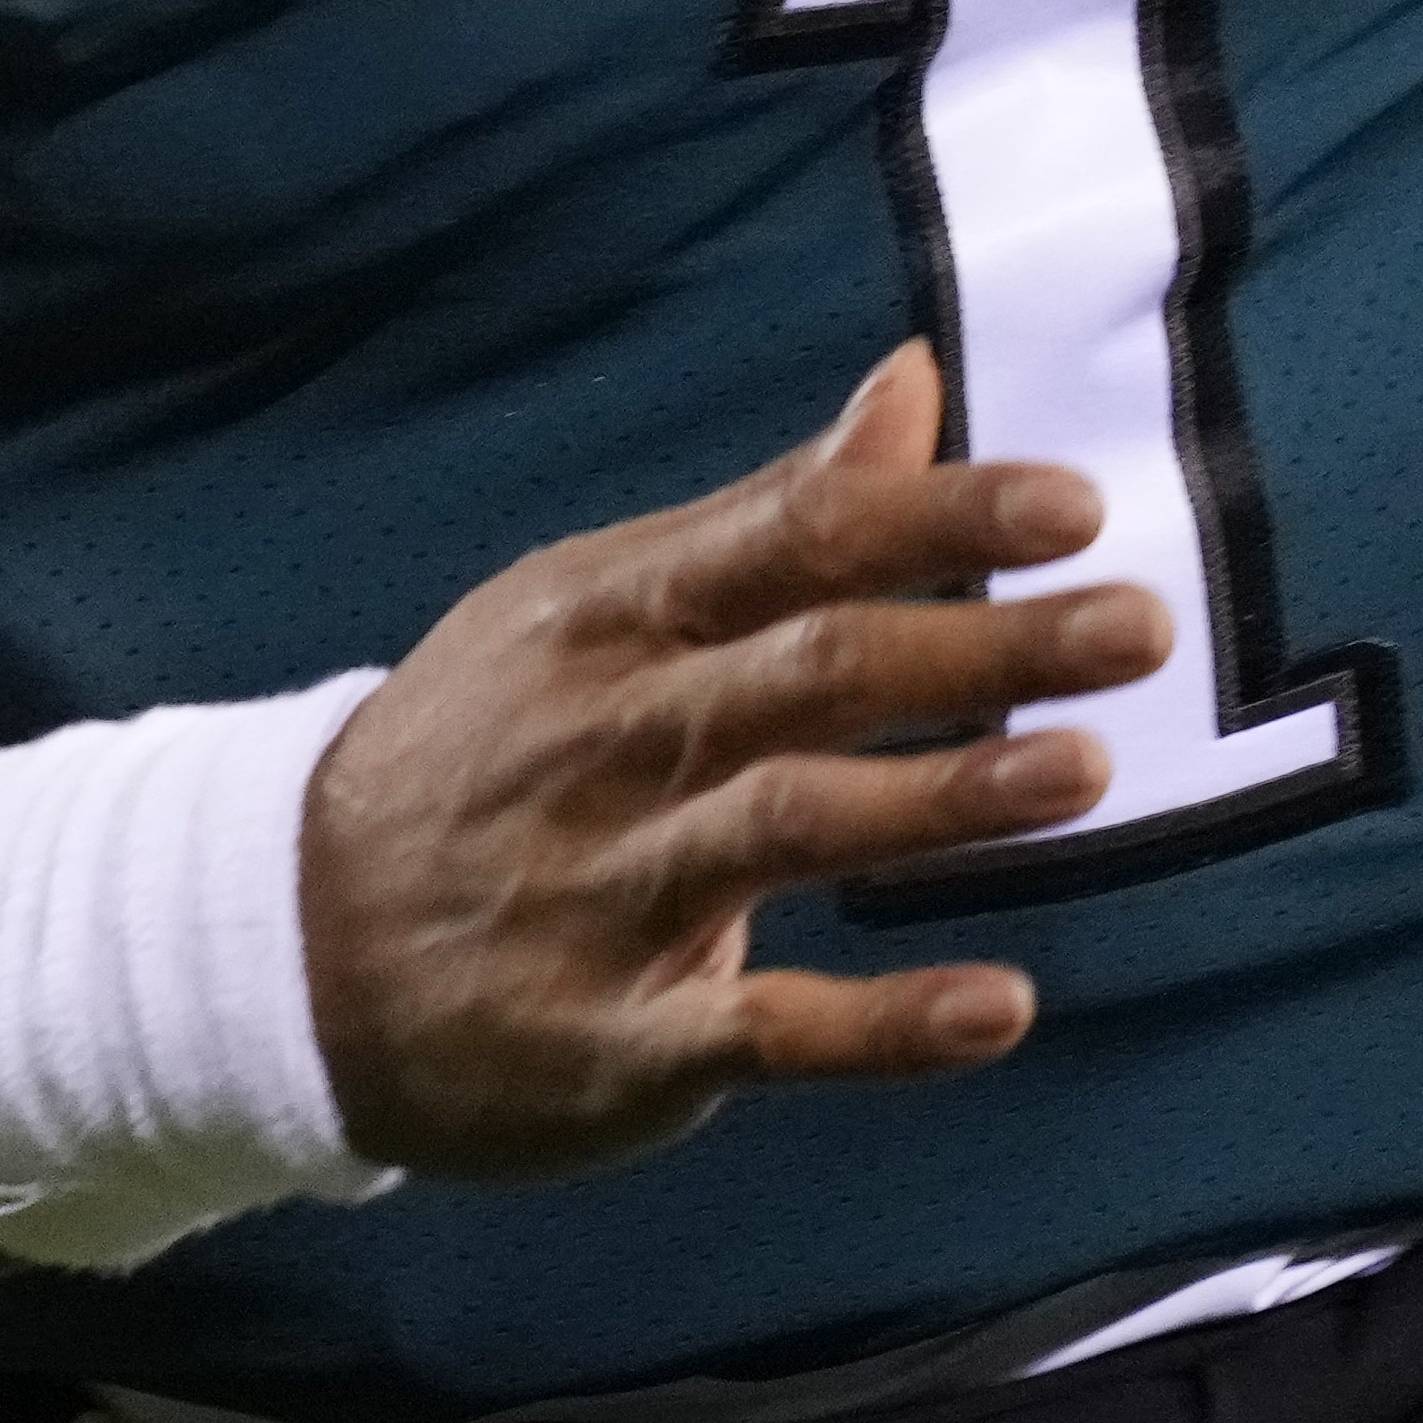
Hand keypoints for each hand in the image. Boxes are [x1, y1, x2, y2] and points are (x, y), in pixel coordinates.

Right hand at [295, 343, 1159, 1179]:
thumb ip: (770, 513)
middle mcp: (610, 740)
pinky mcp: (616, 1041)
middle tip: (1136, 628)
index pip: (790, 544)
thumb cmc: (489, 750)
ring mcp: (607, 893)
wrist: (286, 945)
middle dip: (977, 648)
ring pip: (786, 828)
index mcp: (611, 618)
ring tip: (1081, 771)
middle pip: (808, 675)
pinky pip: (758, 1029)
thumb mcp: (595, 605)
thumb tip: (914, 382)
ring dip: (940, 800)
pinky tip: (998, 1008)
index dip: (932, 521)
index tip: (1072, 503)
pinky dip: (881, 1023)